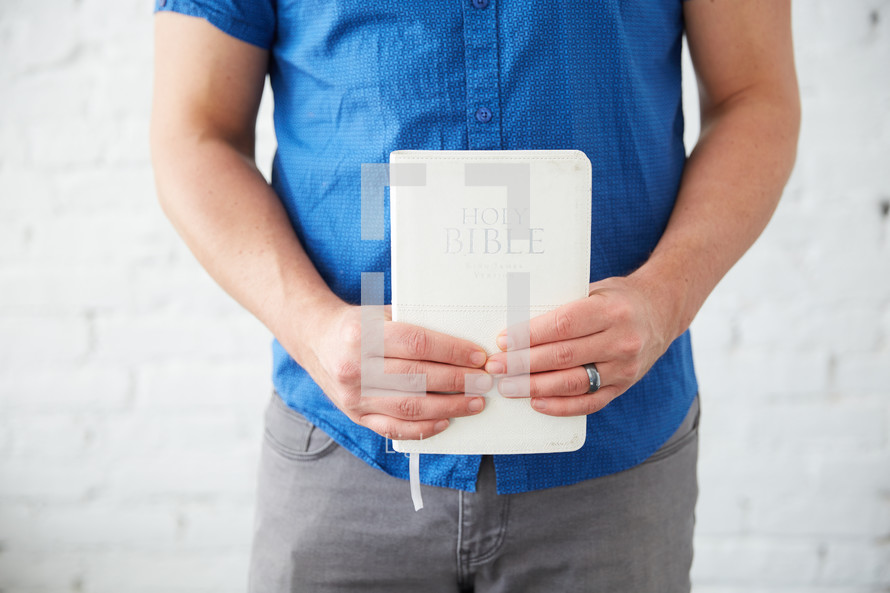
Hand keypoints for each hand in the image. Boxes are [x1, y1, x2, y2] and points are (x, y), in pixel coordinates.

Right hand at [280, 303, 490, 439]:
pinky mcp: (355, 416)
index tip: (478, 357)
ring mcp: (354, 396)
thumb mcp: (380, 312)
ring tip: (475, 403)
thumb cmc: (357, 323)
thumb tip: (462, 340)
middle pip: (416, 378)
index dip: (451, 352)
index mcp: (362, 335)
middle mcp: (355, 367)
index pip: (416, 344)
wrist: (314, 339)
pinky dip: (423, 429)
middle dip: (458, 382)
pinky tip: (446, 422)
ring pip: (409, 408)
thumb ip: (413, 324)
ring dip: (449, 408)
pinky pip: (393, 429)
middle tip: (485, 382)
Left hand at [484, 276, 674, 415]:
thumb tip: (516, 321)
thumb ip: (563, 305)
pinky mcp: (623, 387)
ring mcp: (624, 368)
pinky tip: (536, 403)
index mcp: (612, 311)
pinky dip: (560, 406)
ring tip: (508, 387)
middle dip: (523, 364)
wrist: (662, 312)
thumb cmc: (618, 298)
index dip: (530, 335)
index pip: (563, 325)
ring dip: (535, 387)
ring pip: (573, 383)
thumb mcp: (595, 289)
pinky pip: (589, 402)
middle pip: (563, 357)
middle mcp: (621, 341)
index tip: (503, 341)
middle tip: (496, 367)